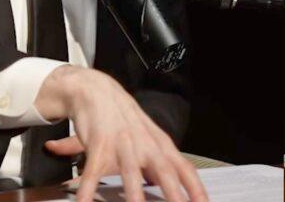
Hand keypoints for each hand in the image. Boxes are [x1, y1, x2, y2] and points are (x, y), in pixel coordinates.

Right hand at [35, 65, 207, 201]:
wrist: (97, 91)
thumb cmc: (125, 121)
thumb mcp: (148, 140)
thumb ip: (159, 164)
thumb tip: (167, 186)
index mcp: (160, 145)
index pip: (185, 169)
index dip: (196, 188)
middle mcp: (145, 144)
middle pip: (164, 171)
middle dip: (174, 194)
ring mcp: (123, 144)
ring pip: (130, 172)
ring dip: (135, 195)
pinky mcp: (99, 144)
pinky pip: (93, 171)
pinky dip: (88, 189)